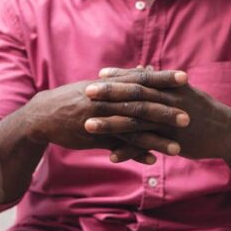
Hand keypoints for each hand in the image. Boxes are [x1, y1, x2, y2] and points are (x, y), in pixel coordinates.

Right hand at [24, 69, 189, 161]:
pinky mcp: (94, 138)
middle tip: (188, 117)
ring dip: (155, 139)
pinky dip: (135, 153)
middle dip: (165, 111)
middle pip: (140, 104)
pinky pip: (118, 146)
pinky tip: (152, 160)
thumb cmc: (73, 99)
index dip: (163, 78)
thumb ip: (123, 81)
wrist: (43, 115)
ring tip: (177, 148)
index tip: (185, 78)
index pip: (141, 79)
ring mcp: (100, 119)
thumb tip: (144, 70)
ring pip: (132, 129)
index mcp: (110, 84)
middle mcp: (106, 100)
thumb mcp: (97, 86)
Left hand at [86, 67, 230, 161]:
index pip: (140, 79)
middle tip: (86, 92)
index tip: (100, 74)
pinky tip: (111, 157)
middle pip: (134, 96)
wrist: (227, 133)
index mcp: (170, 88)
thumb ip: (160, 82)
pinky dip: (128, 151)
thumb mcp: (184, 92)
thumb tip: (143, 69)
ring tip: (88, 126)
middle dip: (109, 94)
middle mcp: (168, 102)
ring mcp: (169, 123)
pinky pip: (145, 147)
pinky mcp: (172, 142)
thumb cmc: (204, 112)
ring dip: (110, 124)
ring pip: (135, 122)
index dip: (120, 76)